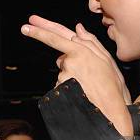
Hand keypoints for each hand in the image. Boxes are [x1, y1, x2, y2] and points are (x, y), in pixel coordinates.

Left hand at [22, 15, 132, 136]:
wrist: (110, 112)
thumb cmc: (112, 87)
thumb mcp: (108, 60)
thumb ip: (92, 42)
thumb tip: (78, 29)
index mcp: (82, 51)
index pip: (55, 37)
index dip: (39, 31)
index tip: (26, 27)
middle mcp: (70, 62)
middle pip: (62, 58)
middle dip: (71, 64)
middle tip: (87, 77)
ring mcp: (64, 76)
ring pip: (64, 73)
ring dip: (73, 77)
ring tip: (89, 87)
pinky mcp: (60, 88)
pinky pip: (62, 85)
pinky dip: (70, 88)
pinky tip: (82, 93)